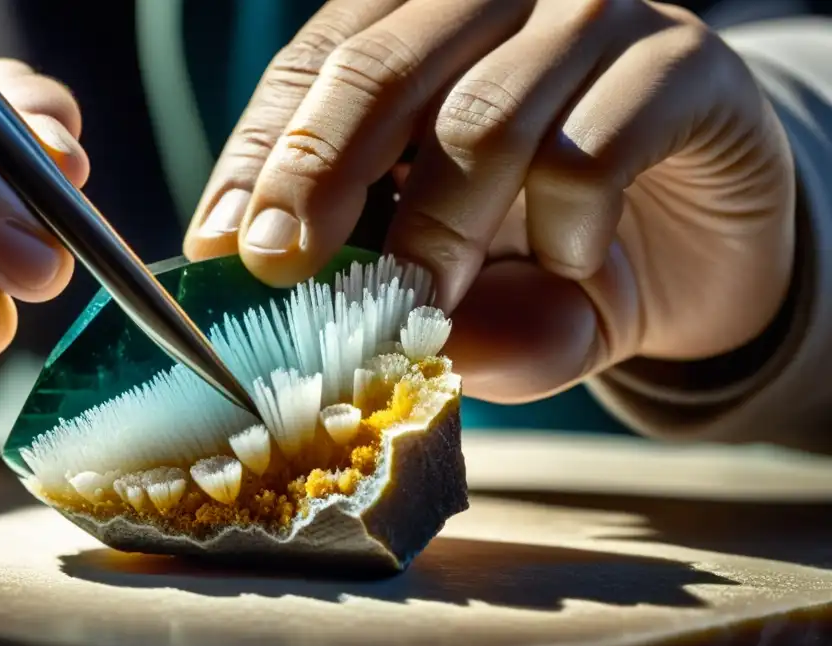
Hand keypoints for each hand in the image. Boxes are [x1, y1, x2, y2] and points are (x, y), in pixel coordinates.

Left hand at [183, 0, 793, 401]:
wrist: (701, 251)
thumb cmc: (554, 257)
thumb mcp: (468, 296)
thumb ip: (412, 309)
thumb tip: (343, 338)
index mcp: (423, 33)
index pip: (315, 70)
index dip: (260, 156)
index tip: (219, 244)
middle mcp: (499, 4)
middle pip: (379, 68)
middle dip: (316, 177)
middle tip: (279, 267)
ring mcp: (592, 23)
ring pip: (483, 111)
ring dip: (440, 229)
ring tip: (426, 302)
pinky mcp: (683, 66)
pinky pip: (599, 142)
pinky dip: (567, 222)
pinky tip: (572, 259)